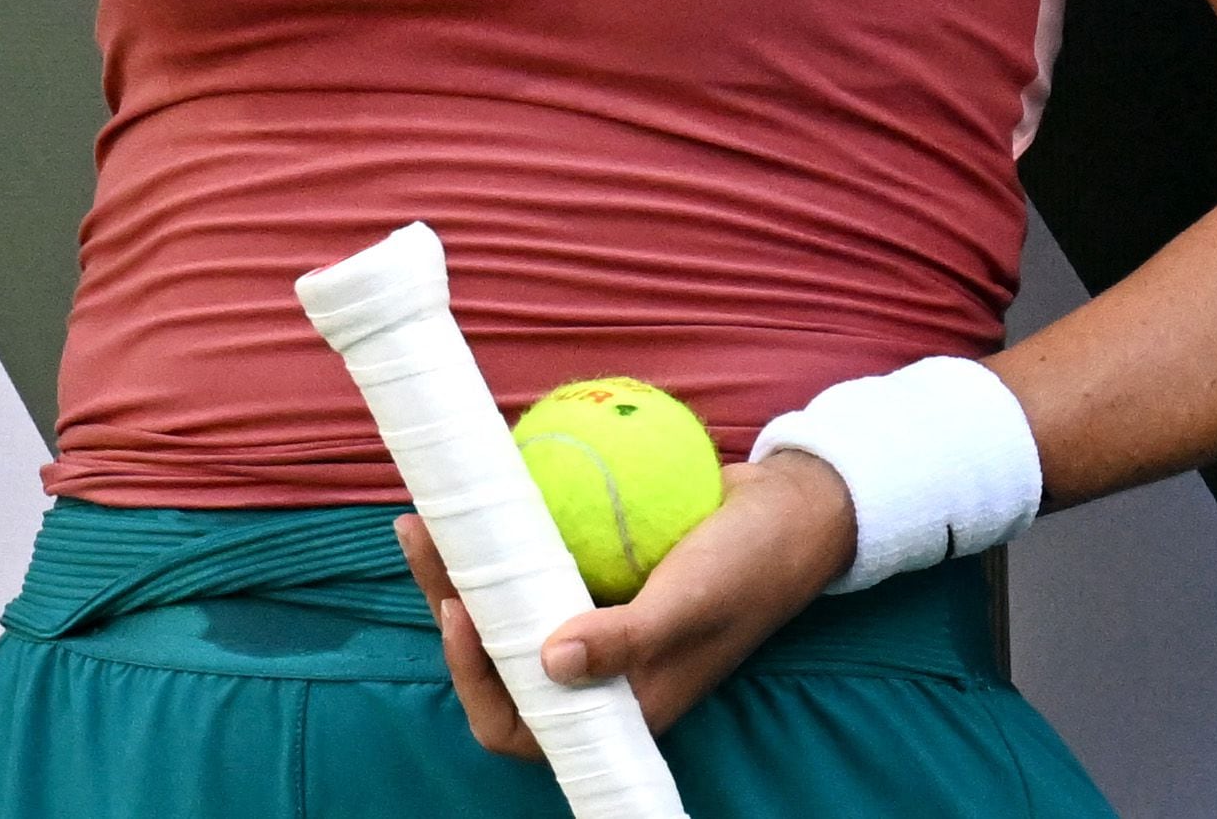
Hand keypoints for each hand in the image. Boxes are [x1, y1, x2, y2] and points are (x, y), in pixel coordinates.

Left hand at [395, 453, 857, 758]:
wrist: (793, 509)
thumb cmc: (751, 567)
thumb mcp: (691, 606)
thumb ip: (625, 642)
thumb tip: (548, 664)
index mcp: (619, 704)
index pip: (523, 724)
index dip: (477, 681)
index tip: (458, 610)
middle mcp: (597, 670)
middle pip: (499, 656)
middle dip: (451, 604)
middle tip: (422, 534)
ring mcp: (593, 617)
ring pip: (508, 605)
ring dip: (465, 565)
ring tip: (429, 513)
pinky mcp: (595, 571)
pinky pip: (533, 561)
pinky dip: (503, 534)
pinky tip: (480, 491)